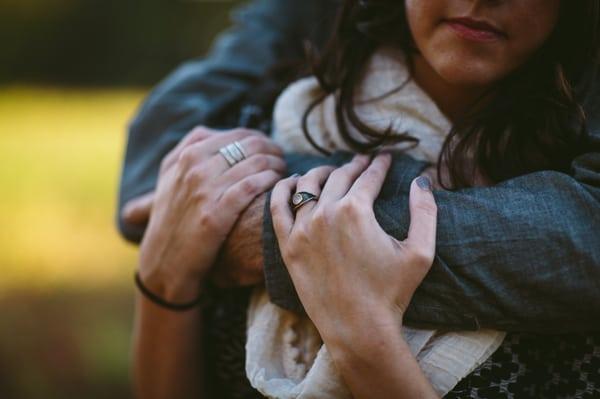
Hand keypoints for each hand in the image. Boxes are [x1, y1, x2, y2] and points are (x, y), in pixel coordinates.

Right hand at [138, 126, 284, 301]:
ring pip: (256, 163)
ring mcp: (204, 190)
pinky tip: (277, 185)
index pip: (238, 135)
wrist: (164, 260)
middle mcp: (194, 168)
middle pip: (250, 145)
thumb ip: (188, 149)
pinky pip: (252, 186)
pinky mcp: (215, 214)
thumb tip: (214, 132)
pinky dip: (270, 182)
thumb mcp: (169, 177)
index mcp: (187, 154)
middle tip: (282, 160)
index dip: (261, 140)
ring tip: (283, 174)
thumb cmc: (172, 218)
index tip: (271, 150)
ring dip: (277, 166)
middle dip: (273, 150)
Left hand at [270, 154, 437, 339]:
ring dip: (322, 172)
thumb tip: (421, 180)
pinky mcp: (288, 245)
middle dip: (354, 165)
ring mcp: (302, 228)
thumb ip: (424, 212)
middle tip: (363, 161)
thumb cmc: (391, 293)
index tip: (385, 158)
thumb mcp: (420, 252)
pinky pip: (278, 207)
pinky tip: (292, 182)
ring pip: (308, 185)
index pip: (369, 177)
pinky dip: (283, 189)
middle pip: (339, 177)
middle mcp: (325, 213)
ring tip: (331, 171)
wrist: (357, 328)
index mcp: (357, 210)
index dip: (380, 165)